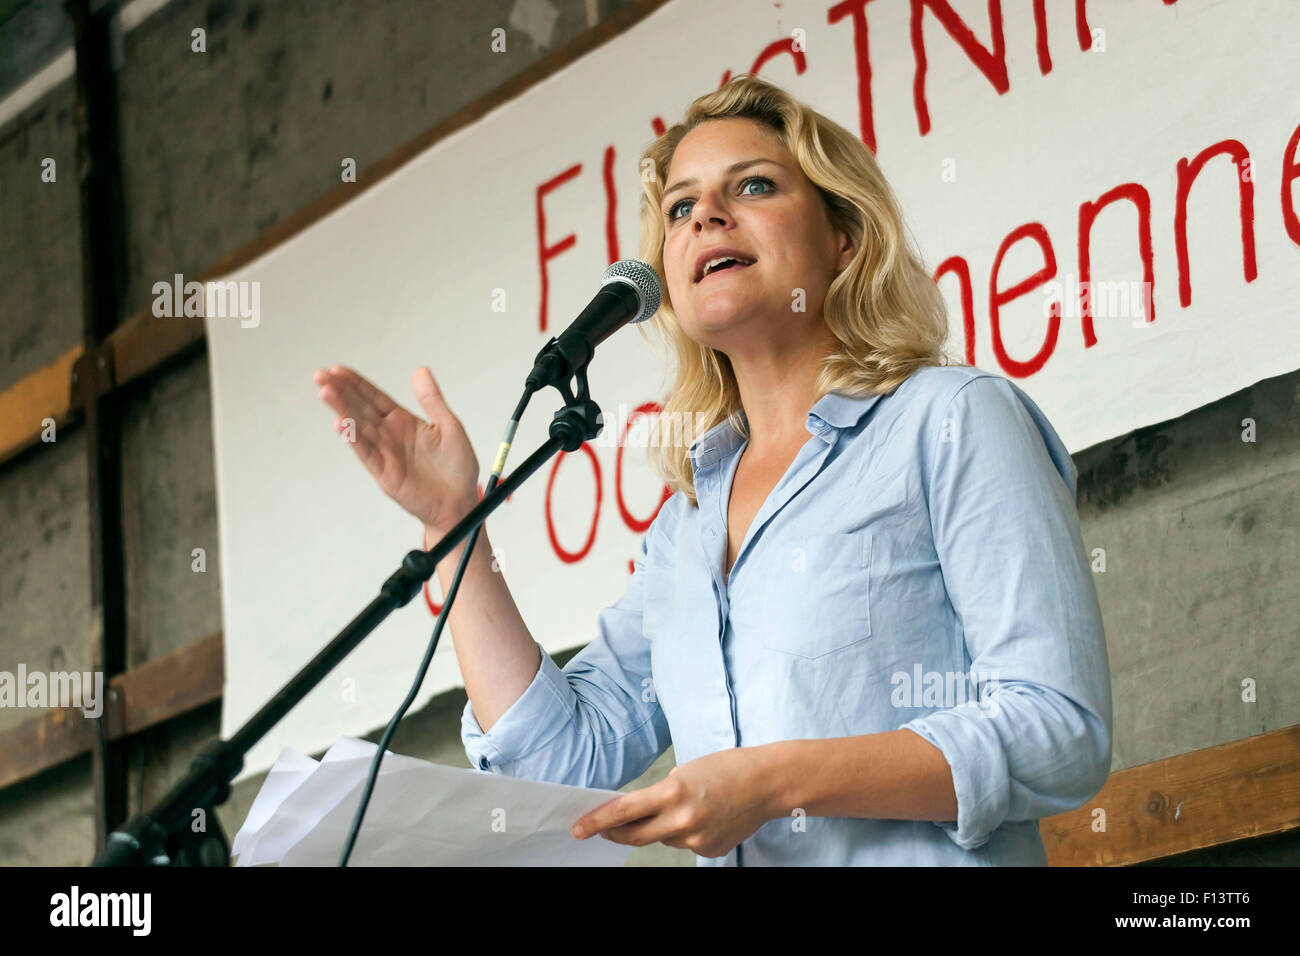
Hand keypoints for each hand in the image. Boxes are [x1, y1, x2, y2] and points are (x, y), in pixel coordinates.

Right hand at [313, 364, 479, 533]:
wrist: (460, 501)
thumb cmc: (457, 467)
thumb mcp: (449, 425)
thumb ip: (431, 399)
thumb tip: (420, 370)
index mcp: (403, 422)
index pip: (375, 398)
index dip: (356, 384)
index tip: (338, 370)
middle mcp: (390, 436)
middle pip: (361, 409)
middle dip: (340, 391)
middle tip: (320, 376)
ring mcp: (385, 454)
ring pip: (359, 427)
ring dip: (342, 410)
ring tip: (326, 392)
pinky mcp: (385, 474)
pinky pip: (367, 453)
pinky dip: (354, 439)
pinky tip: (341, 424)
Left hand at [570, 747, 775, 857]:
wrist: (767, 784)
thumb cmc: (726, 768)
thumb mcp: (685, 771)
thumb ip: (660, 794)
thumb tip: (636, 815)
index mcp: (673, 793)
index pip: (624, 811)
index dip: (597, 821)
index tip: (578, 829)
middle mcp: (682, 821)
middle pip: (634, 836)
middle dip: (615, 833)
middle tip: (603, 830)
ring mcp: (696, 840)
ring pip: (662, 838)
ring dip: (661, 826)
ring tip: (688, 805)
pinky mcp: (709, 851)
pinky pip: (684, 843)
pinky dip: (685, 832)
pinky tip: (706, 816)